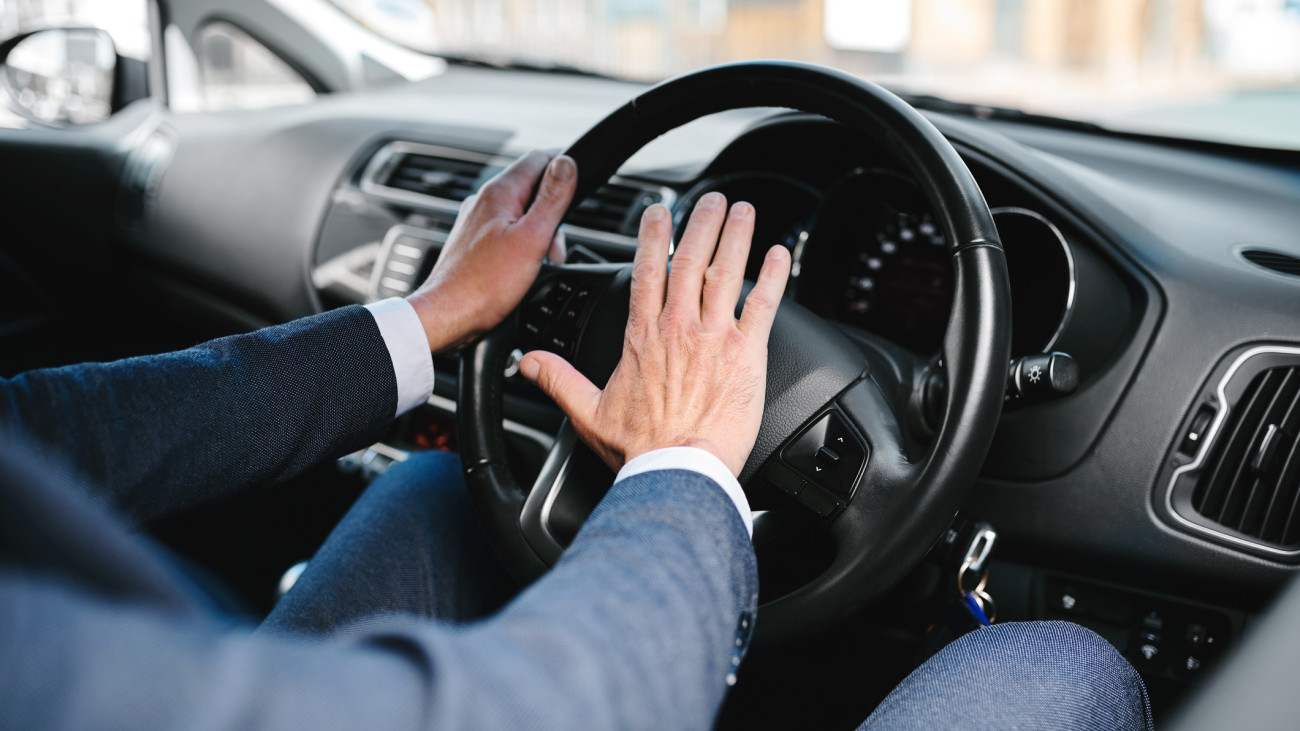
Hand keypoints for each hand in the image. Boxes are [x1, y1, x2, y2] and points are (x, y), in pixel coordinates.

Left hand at [406, 150, 576, 353]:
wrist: (448, 314)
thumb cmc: (485, 283)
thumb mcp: (532, 237)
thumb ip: (552, 198)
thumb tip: (566, 164)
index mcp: (499, 192)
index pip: (538, 158)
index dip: (564, 166)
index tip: (580, 182)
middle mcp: (484, 201)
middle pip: (532, 188)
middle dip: (553, 213)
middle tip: (556, 246)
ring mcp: (476, 221)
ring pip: (520, 212)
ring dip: (539, 233)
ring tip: (540, 262)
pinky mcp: (474, 242)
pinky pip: (507, 231)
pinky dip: (523, 244)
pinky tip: (524, 267)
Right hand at [520, 192, 791, 475]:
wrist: (679, 470)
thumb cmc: (640, 448)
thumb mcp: (588, 412)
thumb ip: (559, 379)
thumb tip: (529, 361)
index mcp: (643, 336)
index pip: (647, 270)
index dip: (654, 235)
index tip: (660, 211)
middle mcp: (680, 327)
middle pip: (691, 260)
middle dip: (702, 223)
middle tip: (713, 199)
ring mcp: (716, 336)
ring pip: (727, 271)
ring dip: (736, 236)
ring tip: (743, 210)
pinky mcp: (747, 354)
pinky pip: (763, 304)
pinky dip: (773, 275)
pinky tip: (779, 254)